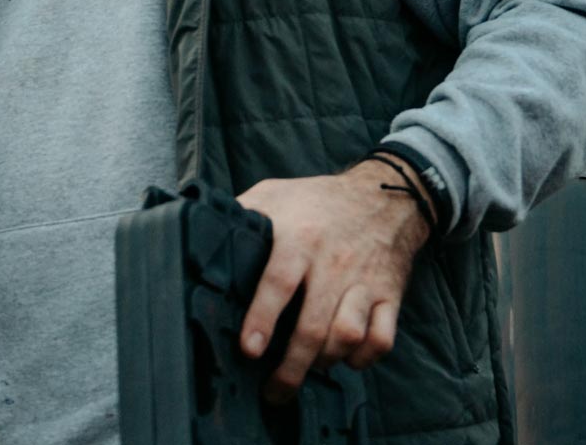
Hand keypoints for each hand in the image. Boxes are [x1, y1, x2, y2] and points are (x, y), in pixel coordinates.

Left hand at [236, 158, 428, 399]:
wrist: (385, 195)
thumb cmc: (319, 200)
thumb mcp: (275, 194)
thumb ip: (241, 215)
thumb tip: (196, 233)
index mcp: (299, 237)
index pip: (279, 281)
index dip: (262, 318)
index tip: (249, 349)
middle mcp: (333, 262)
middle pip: (312, 325)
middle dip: (291, 366)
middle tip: (273, 390)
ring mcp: (364, 281)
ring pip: (348, 336)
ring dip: (326, 361)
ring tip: (307, 368)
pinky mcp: (389, 295)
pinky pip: (382, 339)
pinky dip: (364, 358)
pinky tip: (346, 358)